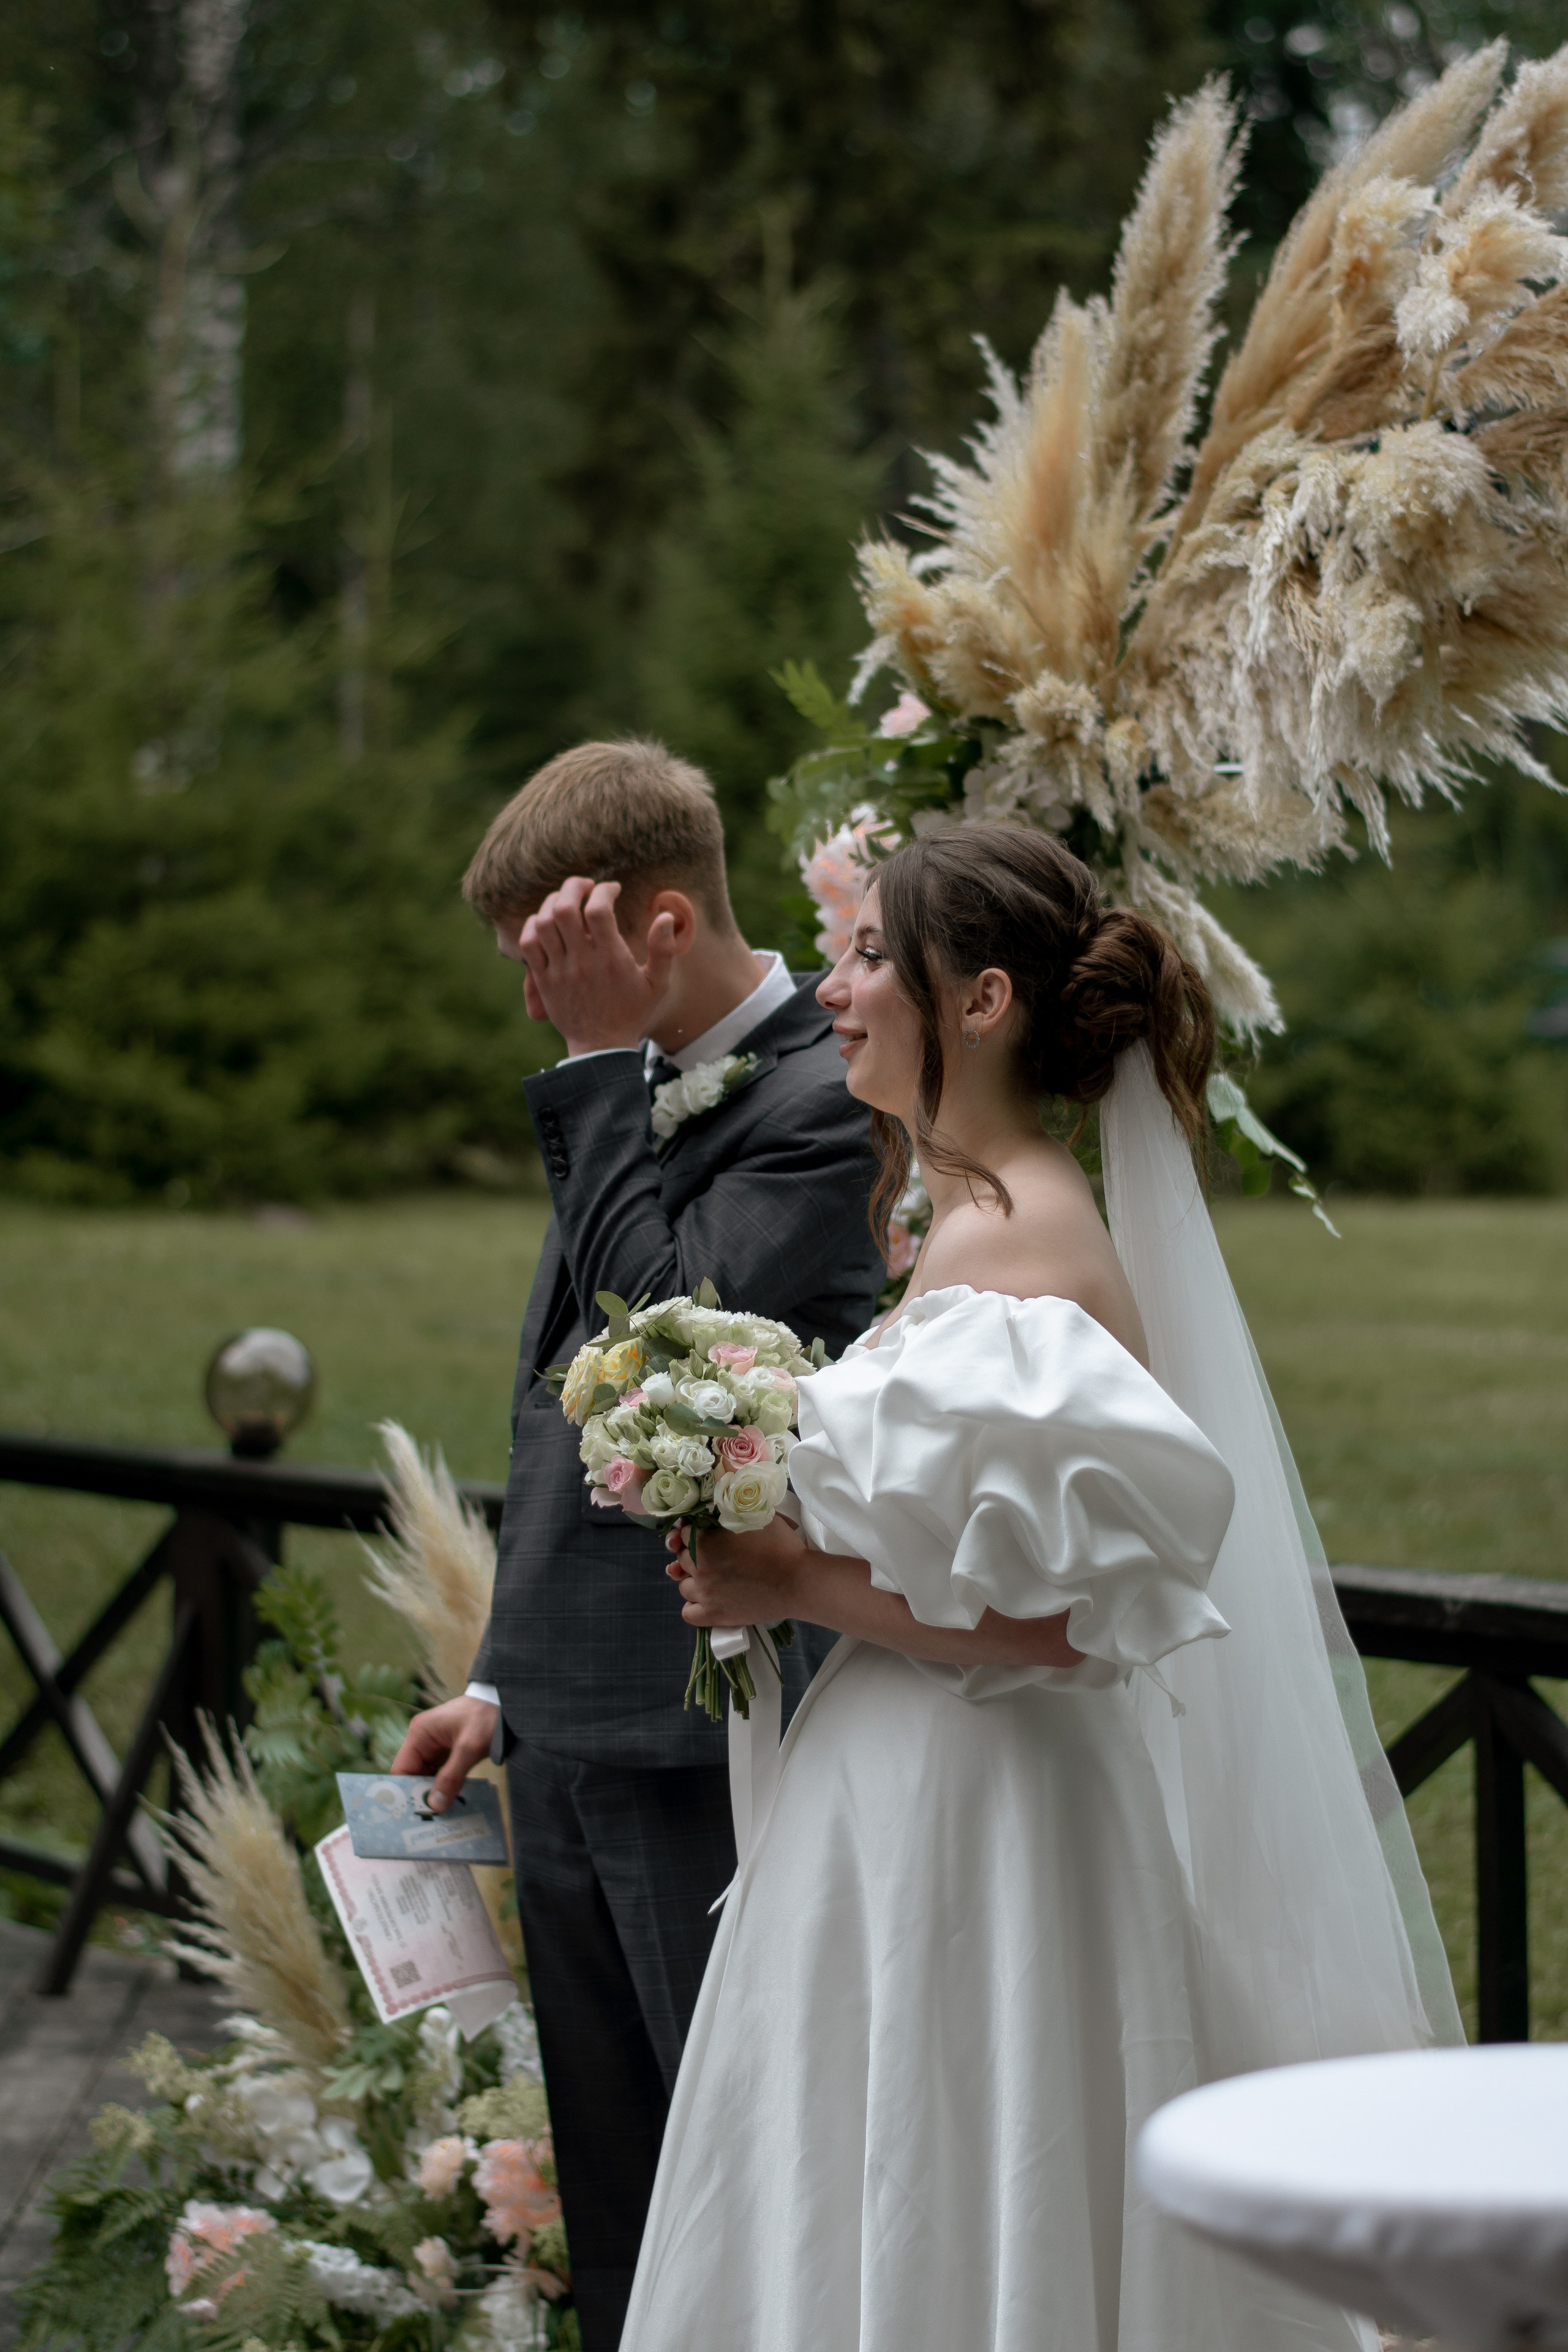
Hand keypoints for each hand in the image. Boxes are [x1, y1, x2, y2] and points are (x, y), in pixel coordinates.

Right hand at [390, 1695, 497, 1811]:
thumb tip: (435, 1805)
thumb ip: (451, 1776)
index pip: (401, 1769)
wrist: (507, 1702)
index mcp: (420, 1734)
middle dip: (420, 1797)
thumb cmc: (486, 1716)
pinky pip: (441, 1775)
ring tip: (439, 1819)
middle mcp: (423, 1741)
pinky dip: (445, 1789)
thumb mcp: (470, 1747)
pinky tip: (451, 1804)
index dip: (404, 1792)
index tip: (412, 1814)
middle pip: (413, 1776)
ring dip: (434, 1795)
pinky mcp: (449, 1753)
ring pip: (427, 1778)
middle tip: (428, 1822)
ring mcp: (436, 1747)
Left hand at [517, 876, 677, 1053]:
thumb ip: (664, 949)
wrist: (601, 1047)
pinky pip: (528, 944)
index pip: (598, 910)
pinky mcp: (543, 980)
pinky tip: (548, 923)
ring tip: (566, 902)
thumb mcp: (658, 984)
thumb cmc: (632, 1012)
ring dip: (553, 903)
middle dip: (574, 887)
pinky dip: (534, 926)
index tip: (612, 890)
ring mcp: (559, 970)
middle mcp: (581, 961)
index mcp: (610, 959)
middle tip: (586, 886)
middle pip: (564, 908)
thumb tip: (665, 915)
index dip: (604, 891)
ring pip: (543, 922)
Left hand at [666, 1515, 810, 1627]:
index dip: (694, 1530)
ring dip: (694, 1579)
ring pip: (684, 1586)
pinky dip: (694, 1606)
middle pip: (682, 1559)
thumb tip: (712, 1510)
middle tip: (715, 1552)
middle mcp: (699, 1569)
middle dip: (693, 1553)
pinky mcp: (716, 1616)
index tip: (707, 1532)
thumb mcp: (753, 1516)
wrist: (797, 1580)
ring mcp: (706, 1595)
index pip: (684, 1533)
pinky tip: (708, 1599)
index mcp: (704, 1542)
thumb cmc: (779, 1544)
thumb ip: (727, 1512)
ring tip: (713, 1576)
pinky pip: (688, 1614)